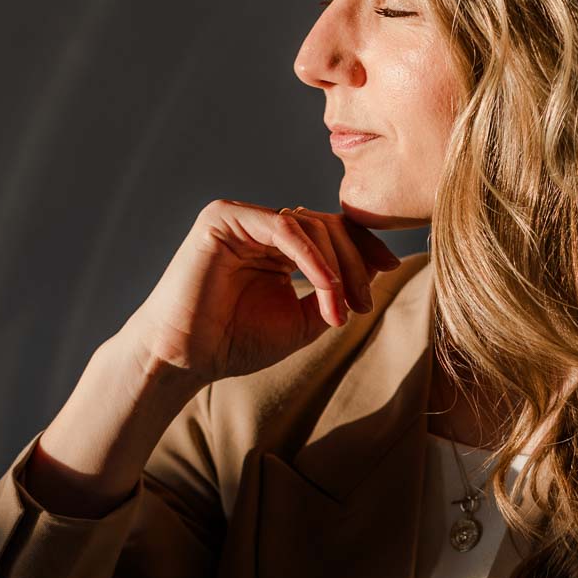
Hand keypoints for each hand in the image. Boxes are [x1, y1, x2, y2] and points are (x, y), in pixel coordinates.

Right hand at [127, 198, 403, 383]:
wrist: (185, 360)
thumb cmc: (235, 344)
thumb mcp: (301, 321)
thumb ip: (334, 293)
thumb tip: (377, 265)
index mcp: (275, 245)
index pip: (330, 230)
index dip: (363, 247)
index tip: (392, 269)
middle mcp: (259, 225)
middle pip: (325, 224)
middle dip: (355, 263)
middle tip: (363, 304)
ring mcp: (241, 218)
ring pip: (309, 225)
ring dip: (335, 268)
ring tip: (340, 309)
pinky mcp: (223, 218)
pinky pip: (284, 228)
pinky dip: (313, 258)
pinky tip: (327, 286)